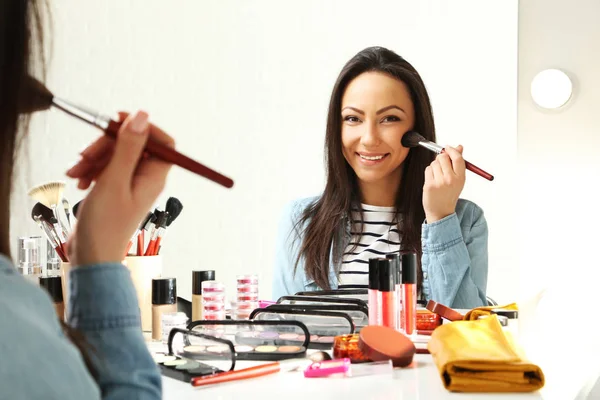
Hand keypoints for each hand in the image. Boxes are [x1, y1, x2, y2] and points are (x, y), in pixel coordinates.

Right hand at [65, 111, 173, 264]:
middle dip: (106, 145)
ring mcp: (131, 184)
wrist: (91, 255)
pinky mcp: (116, 189)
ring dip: (94, 158)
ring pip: (115, 155)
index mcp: (155, 176)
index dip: (142, 127)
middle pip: (133, 144)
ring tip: (77, 172)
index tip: (118, 120)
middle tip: (85, 154)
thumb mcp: (114, 180)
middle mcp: (146, 178)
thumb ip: (128, 147)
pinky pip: (106, 168)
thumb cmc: (105, 226)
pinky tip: (79, 180)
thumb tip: (142, 117)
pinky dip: (91, 170)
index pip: (162, 141)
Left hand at [422, 145, 465, 222]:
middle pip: (443, 158)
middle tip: (441, 164)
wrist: (441, 211)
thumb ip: (458, 163)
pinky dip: (429, 172)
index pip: (457, 158)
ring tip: (437, 176)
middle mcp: (450, 180)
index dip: (451, 150)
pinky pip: (428, 169)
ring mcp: (439, 182)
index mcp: (460, 178)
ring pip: (434, 163)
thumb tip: (459, 147)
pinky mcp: (429, 185)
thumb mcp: (458, 179)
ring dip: (434, 166)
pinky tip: (432, 180)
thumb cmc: (449, 194)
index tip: (447, 148)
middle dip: (441, 158)